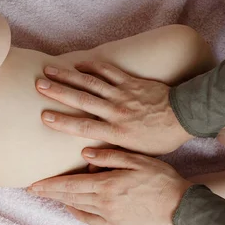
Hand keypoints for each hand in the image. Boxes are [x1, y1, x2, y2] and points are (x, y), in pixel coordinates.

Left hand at [28, 148, 192, 224]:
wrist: (185, 211)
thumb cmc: (164, 182)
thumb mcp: (138, 161)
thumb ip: (110, 157)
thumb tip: (85, 155)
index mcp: (107, 186)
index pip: (70, 186)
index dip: (49, 186)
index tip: (33, 185)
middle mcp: (104, 205)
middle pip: (70, 198)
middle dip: (50, 194)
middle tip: (33, 191)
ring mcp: (111, 220)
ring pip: (79, 210)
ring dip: (63, 203)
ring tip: (51, 197)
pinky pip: (93, 222)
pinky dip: (80, 215)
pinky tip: (74, 209)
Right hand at [36, 61, 192, 154]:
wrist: (185, 118)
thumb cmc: (159, 139)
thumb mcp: (136, 154)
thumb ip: (111, 154)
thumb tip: (87, 161)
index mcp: (116, 132)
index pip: (84, 126)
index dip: (62, 121)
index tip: (43, 116)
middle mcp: (116, 111)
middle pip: (82, 100)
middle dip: (58, 91)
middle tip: (38, 85)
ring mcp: (123, 94)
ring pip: (91, 83)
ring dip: (68, 76)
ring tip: (49, 70)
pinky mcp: (130, 82)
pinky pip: (109, 71)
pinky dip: (92, 66)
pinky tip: (77, 63)